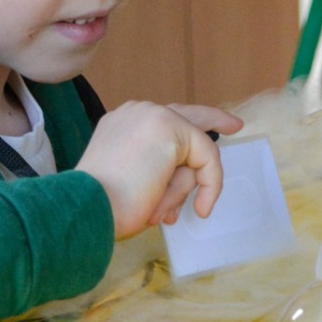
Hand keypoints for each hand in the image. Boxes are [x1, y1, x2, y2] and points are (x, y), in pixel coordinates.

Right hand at [75, 101, 240, 237]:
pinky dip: (208, 185)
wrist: (87, 208)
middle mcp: (137, 112)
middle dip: (214, 120)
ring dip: (181, 188)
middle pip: (187, 115)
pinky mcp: (170, 129)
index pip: (163, 120)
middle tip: (234, 125)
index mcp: (122, 124)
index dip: (188, 126)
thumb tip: (191, 178)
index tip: (208, 131)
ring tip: (154, 206)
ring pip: (194, 152)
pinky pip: (207, 159)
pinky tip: (200, 208)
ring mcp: (154, 116)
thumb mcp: (134, 181)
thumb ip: (160, 170)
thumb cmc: (104, 206)